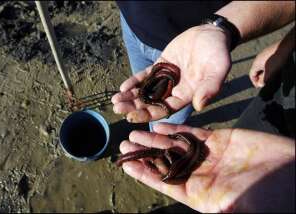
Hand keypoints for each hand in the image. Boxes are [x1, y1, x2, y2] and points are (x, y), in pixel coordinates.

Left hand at [112, 24, 231, 122]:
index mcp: (187, 95)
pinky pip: (146, 76)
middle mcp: (175, 90)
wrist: (211, 34)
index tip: (131, 117)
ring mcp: (167, 78)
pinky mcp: (161, 65)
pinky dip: (135, 81)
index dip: (148, 114)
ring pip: (146, 91)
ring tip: (115, 101)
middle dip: (134, 107)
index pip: (165, 109)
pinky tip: (123, 87)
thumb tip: (200, 106)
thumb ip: (210, 87)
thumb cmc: (218, 53)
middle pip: (152, 102)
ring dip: (131, 96)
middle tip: (117, 109)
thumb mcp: (218, 69)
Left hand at [119, 123, 293, 211]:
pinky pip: (191, 132)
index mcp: (198, 192)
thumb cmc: (268, 195)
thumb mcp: (239, 205)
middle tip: (125, 143)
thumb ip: (217, 203)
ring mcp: (207, 155)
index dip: (144, 174)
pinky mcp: (218, 139)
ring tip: (135, 132)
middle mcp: (199, 173)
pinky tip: (161, 124)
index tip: (126, 165)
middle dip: (145, 152)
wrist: (291, 173)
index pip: (164, 183)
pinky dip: (176, 128)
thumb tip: (202, 206)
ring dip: (155, 138)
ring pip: (174, 145)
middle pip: (164, 161)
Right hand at [249, 41, 286, 87]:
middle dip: (259, 77)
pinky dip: (267, 66)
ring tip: (270, 75)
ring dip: (264, 72)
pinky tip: (273, 67)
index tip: (259, 86)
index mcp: (255, 64)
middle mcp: (257, 59)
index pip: (251, 75)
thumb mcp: (269, 73)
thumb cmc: (277, 59)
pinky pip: (265, 62)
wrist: (284, 47)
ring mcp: (262, 55)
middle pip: (255, 71)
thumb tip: (260, 84)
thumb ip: (263, 80)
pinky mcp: (268, 52)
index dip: (254, 82)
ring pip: (261, 66)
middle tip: (265, 82)